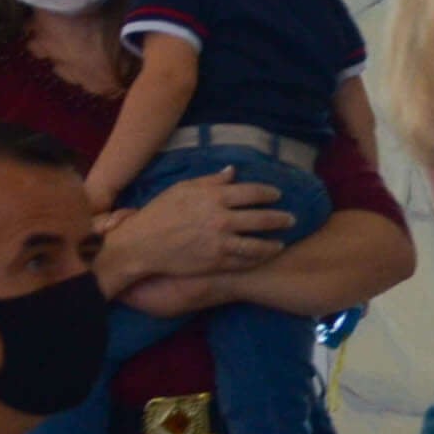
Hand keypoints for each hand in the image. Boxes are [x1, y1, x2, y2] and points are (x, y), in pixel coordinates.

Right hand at [104, 170, 289, 284]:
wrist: (141, 245)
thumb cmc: (160, 212)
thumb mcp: (182, 188)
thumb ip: (211, 181)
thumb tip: (233, 171)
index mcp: (214, 198)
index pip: (253, 193)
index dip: (269, 193)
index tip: (277, 195)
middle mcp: (221, 220)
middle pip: (262, 219)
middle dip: (281, 219)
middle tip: (292, 219)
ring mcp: (220, 243)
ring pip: (258, 245)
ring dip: (273, 243)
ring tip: (282, 242)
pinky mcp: (216, 263)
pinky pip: (244, 262)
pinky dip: (257, 259)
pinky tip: (263, 257)